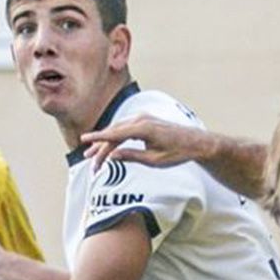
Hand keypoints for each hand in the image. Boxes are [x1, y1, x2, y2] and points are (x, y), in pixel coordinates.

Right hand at [82, 115, 198, 171]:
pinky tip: (109, 147)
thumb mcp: (154, 161)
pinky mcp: (146, 122)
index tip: (84, 139)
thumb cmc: (177, 153)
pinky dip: (117, 138)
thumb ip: (132, 157)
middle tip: (89, 160)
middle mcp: (141, 119)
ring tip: (95, 156)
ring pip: (119, 130)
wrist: (195, 143)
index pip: (115, 133)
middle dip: (100, 147)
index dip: (98, 137)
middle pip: (114, 133)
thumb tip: (113, 157)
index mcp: (143, 128)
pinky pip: (126, 129)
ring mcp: (143, 119)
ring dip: (107, 143)